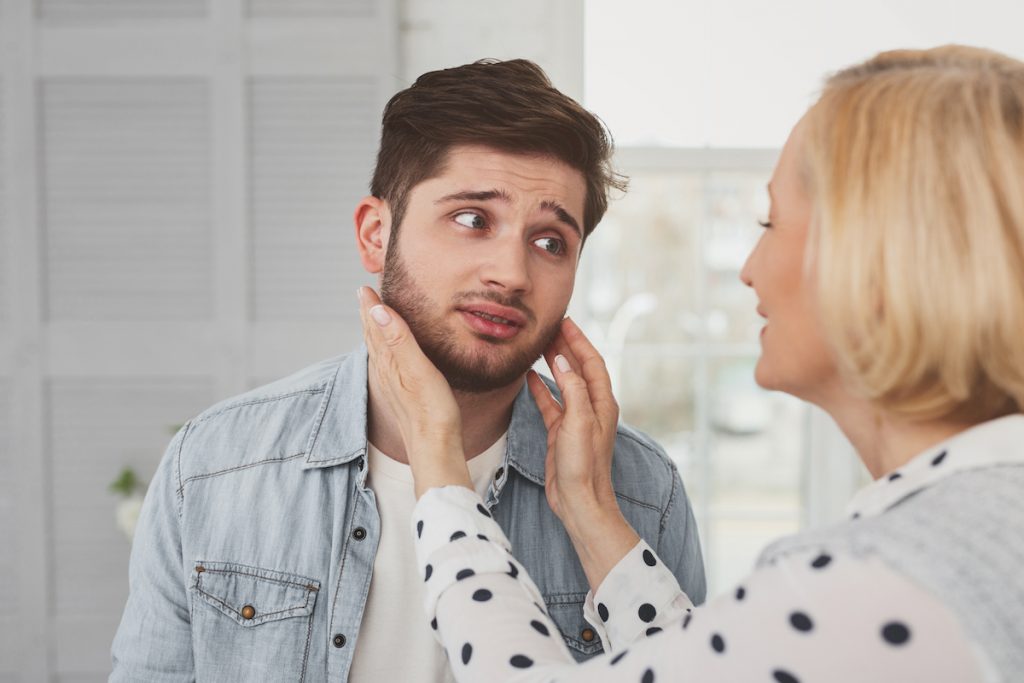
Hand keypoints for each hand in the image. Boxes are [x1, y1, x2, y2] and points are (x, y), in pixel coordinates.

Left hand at [357, 287, 471, 497]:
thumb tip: (376, 309)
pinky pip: (388, 364)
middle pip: (372, 336)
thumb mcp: (417, 369)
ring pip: (379, 351)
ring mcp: (393, 384)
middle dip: (369, 314)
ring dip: (375, 331)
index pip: (374, 325)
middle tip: (365, 295)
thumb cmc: (431, 411)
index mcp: (388, 361)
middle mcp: (386, 371)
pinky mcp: (402, 395)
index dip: (370, 305)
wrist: (435, 447)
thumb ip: (398, 338)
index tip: (364, 286)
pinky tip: (389, 356)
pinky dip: (385, 351)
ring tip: (374, 318)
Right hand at [528, 318, 638, 588]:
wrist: (580, 502)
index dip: (579, 340)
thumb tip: (562, 361)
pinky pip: (550, 403)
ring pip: (563, 382)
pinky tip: (528, 377)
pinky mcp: (561, 432)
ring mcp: (576, 420)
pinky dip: (540, 388)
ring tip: (538, 346)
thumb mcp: (579, 422)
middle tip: (548, 327)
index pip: (591, 362)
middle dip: (565, 346)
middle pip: (578, 368)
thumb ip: (572, 389)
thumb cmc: (584, 466)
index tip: (564, 322)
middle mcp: (591, 408)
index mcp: (601, 403)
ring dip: (552, 363)